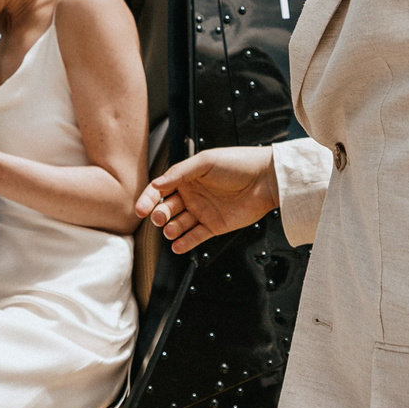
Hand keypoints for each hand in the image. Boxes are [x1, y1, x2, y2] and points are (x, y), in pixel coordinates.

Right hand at [135, 146, 279, 252]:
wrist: (267, 179)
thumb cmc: (239, 163)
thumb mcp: (205, 161)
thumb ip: (179, 173)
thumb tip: (157, 184)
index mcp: (187, 177)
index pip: (160, 189)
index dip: (148, 199)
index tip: (141, 209)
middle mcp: (192, 195)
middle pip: (167, 208)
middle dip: (160, 215)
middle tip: (160, 218)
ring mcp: (203, 211)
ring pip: (179, 224)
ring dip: (172, 229)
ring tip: (172, 230)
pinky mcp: (214, 226)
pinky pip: (195, 237)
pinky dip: (185, 243)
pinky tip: (178, 246)